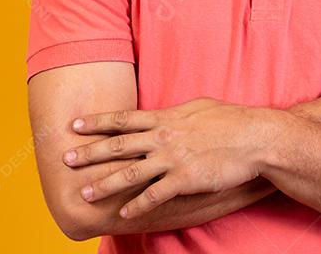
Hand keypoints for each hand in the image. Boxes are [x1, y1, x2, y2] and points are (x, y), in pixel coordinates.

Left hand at [62, 97, 268, 217]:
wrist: (255, 138)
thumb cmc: (231, 119)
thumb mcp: (198, 107)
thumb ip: (176, 113)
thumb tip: (164, 114)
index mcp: (165, 118)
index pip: (123, 119)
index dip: (97, 122)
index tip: (74, 125)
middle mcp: (163, 137)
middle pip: (118, 145)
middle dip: (89, 152)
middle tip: (65, 158)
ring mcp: (173, 159)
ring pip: (131, 172)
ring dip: (105, 183)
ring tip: (85, 192)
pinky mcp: (185, 179)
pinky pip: (155, 195)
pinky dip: (137, 205)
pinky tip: (124, 214)